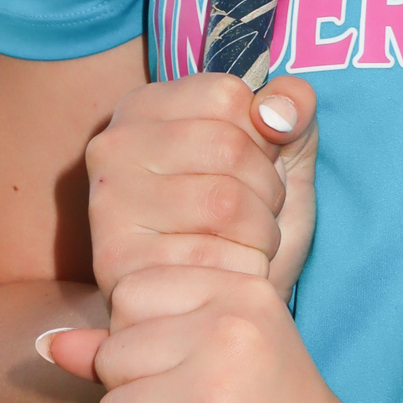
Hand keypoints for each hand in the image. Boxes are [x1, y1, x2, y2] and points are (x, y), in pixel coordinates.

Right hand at [42, 72, 317, 380]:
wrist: (218, 307)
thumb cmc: (247, 222)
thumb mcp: (284, 153)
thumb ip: (293, 108)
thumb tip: (280, 112)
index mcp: (147, 106)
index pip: (229, 95)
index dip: (264, 136)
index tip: (250, 164)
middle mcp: (114, 145)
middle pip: (229, 147)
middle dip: (266, 189)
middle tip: (251, 214)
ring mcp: (109, 203)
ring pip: (224, 202)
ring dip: (259, 232)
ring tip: (242, 243)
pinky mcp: (115, 259)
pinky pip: (210, 256)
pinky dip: (239, 270)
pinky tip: (223, 274)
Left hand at [90, 266, 390, 402]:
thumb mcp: (215, 359)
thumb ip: (131, 344)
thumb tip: (49, 343)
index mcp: (239, 288)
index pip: (127, 294)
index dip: (142, 344)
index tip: (195, 371)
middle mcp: (231, 326)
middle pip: (112, 357)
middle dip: (135, 399)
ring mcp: (220, 386)